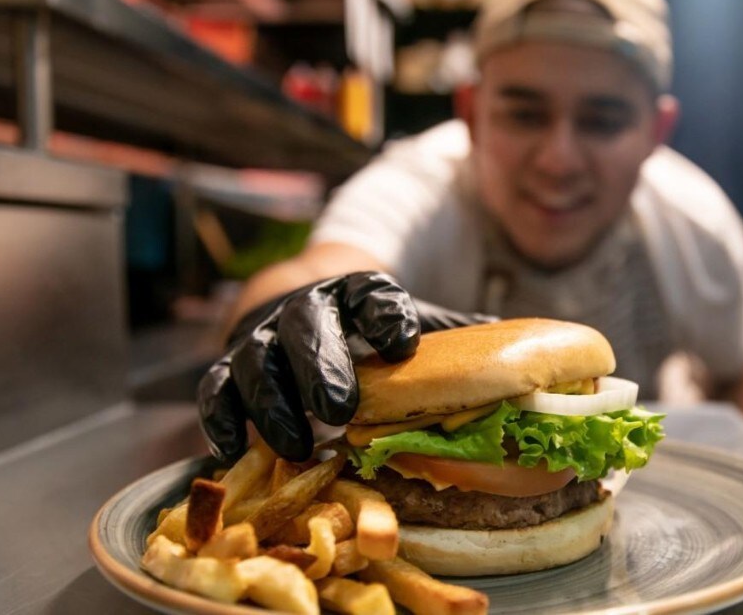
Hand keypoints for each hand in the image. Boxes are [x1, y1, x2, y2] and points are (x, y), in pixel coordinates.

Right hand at [198, 272, 493, 461]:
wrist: (302, 308)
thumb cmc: (372, 332)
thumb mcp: (414, 327)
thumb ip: (457, 342)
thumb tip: (528, 362)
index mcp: (357, 291)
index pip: (371, 293)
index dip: (385, 314)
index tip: (404, 341)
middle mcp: (304, 308)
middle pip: (305, 327)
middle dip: (321, 367)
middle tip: (341, 409)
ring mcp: (260, 338)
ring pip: (254, 362)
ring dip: (272, 402)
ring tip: (297, 444)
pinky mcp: (226, 369)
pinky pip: (214, 392)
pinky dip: (221, 420)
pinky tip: (236, 450)